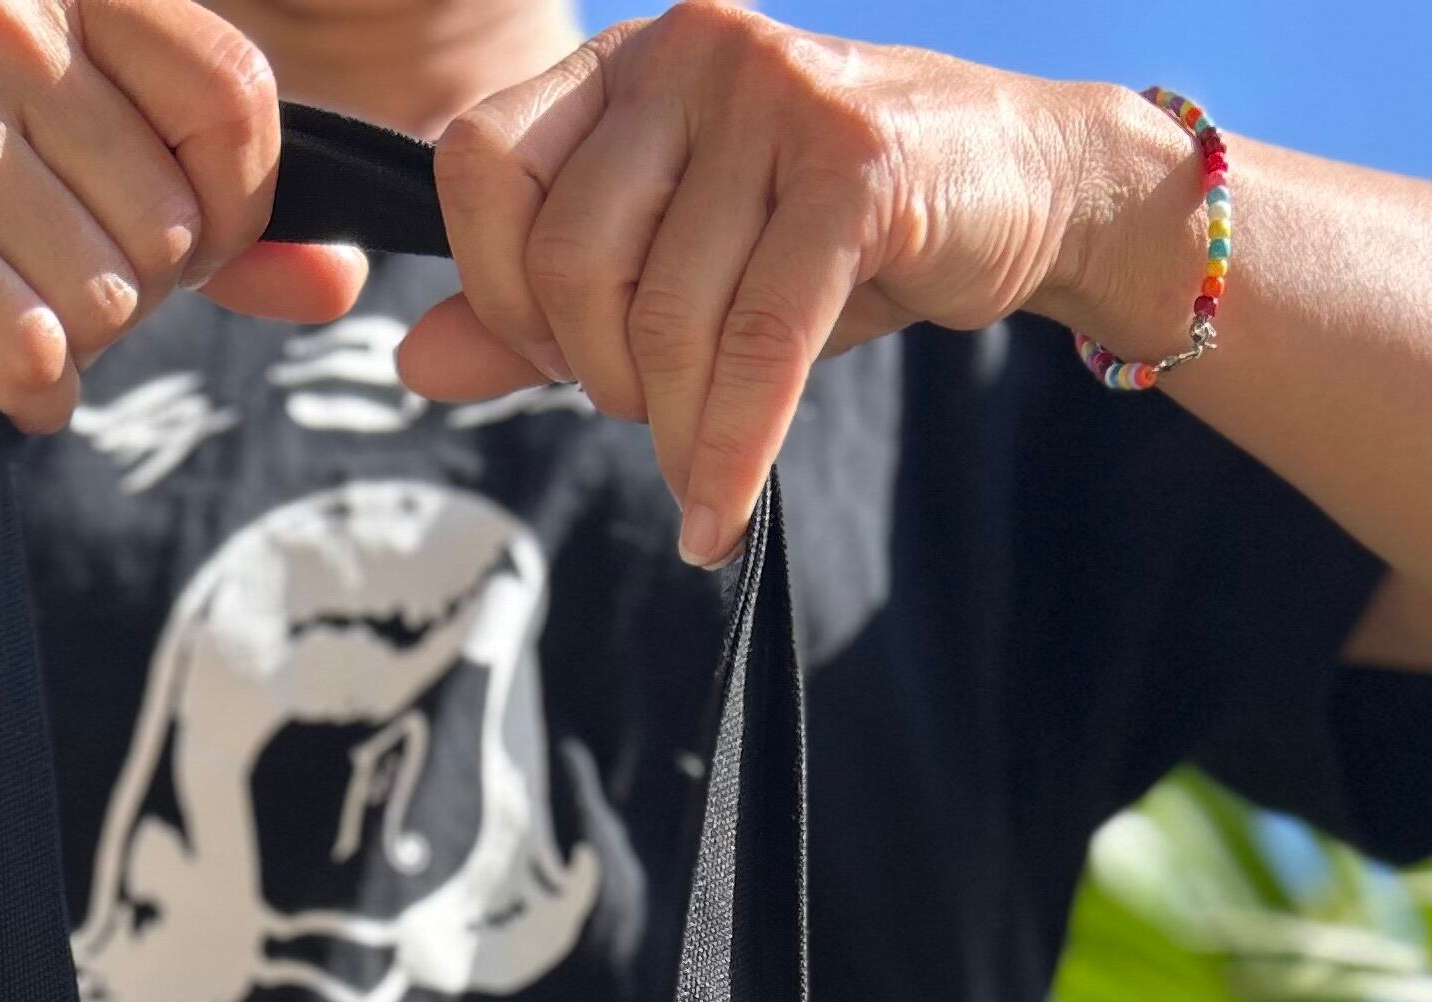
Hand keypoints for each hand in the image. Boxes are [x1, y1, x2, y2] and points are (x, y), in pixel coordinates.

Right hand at [0, 0, 369, 427]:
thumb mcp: (78, 158)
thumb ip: (220, 215)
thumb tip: (338, 283)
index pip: (238, 104)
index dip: (233, 209)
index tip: (174, 237)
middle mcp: (2, 15)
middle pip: (173, 227)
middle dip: (130, 289)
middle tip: (40, 267)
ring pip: (105, 299)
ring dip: (66, 340)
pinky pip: (26, 344)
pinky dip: (19, 385)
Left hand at [400, 11, 1191, 560]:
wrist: (1017, 188)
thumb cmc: (829, 234)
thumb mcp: (676, 265)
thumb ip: (536, 312)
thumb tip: (414, 364)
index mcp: (625, 62)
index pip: (480, 167)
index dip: (497, 290)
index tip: (552, 357)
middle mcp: (689, 53)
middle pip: (569, 261)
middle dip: (600, 376)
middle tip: (655, 414)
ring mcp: (774, 96)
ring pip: (665, 317)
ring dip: (678, 429)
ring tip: (705, 466)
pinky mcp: (854, 169)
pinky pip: (757, 344)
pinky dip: (730, 452)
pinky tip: (717, 518)